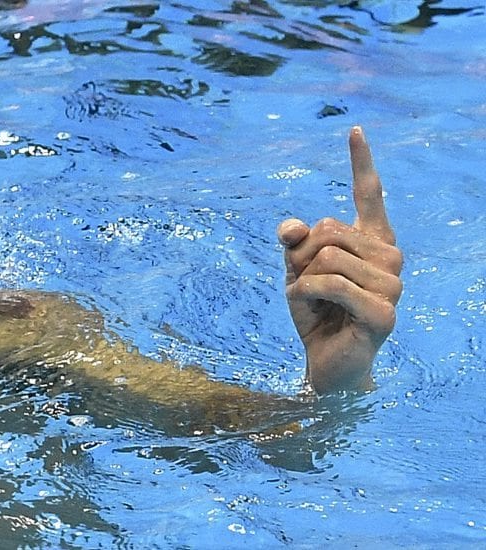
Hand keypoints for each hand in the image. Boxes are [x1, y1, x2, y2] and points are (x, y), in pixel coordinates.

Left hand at [277, 126, 402, 393]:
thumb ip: (295, 243)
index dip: (361, 162)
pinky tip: (308, 308)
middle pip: (328, 228)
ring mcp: (392, 285)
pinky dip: (304, 293)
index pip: (369, 195)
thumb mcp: (296, 270)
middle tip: (306, 286)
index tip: (354, 129)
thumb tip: (290, 228)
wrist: (326, 362)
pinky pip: (327, 282)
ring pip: (326, 255)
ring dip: (302, 279)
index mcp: (372, 242)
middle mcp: (389, 258)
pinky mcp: (383, 312)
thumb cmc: (316, 313)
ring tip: (313, 303)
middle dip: (301, 256)